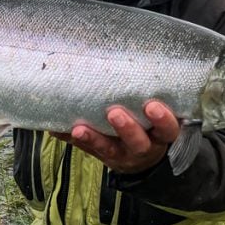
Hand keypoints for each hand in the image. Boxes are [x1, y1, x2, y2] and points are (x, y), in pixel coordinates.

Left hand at [51, 100, 179, 173]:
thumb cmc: (151, 127)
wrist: (141, 160)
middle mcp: (142, 148)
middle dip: (127, 129)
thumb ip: (154, 101)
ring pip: (108, 150)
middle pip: (138, 143)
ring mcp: (121, 155)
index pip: (168, 130)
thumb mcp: (158, 119)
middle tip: (114, 113)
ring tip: (78, 129)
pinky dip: (71, 139)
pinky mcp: (101, 157)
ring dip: (93, 138)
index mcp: (159, 136)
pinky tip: (56, 129)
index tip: (152, 106)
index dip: (163, 120)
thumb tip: (143, 64)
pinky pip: (85, 150)